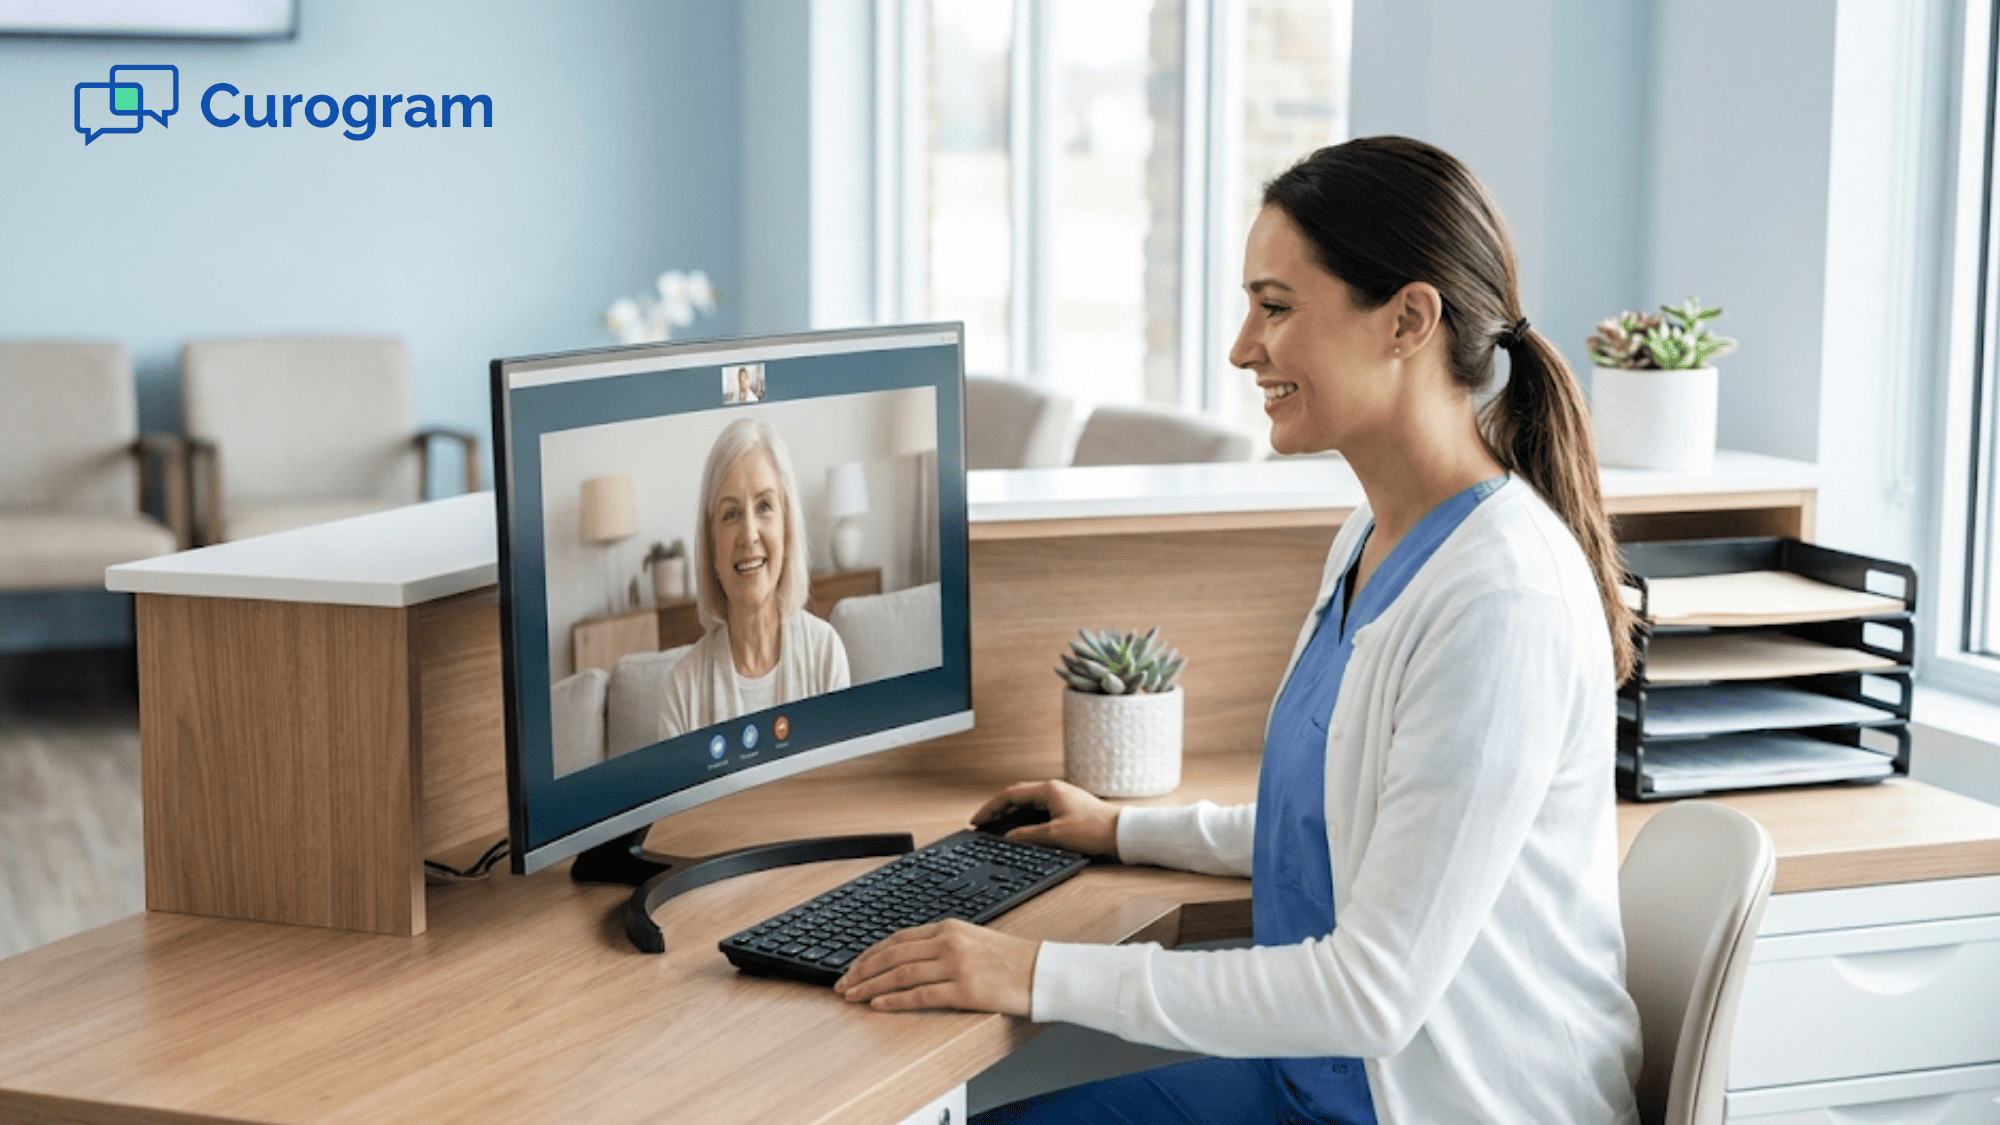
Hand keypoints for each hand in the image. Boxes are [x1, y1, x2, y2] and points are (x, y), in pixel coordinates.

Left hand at [835, 919, 1037, 1014]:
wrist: (1042, 972)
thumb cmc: (1010, 960)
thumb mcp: (973, 939)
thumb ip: (942, 944)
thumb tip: (906, 958)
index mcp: (948, 928)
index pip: (897, 939)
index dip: (869, 954)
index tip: (853, 966)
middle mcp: (948, 943)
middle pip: (892, 956)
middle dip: (861, 970)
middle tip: (842, 984)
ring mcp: (955, 966)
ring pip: (900, 974)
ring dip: (870, 986)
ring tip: (852, 996)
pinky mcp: (964, 990)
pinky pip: (920, 995)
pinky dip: (894, 1000)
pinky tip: (878, 1005)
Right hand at [973, 779, 1121, 858]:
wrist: (1122, 834)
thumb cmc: (1094, 830)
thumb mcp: (1055, 835)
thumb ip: (1027, 835)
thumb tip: (1007, 838)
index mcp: (1048, 790)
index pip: (1010, 795)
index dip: (990, 808)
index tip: (977, 821)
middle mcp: (1053, 791)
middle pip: (1017, 797)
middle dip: (997, 810)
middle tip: (982, 824)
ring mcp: (1061, 800)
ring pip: (1028, 806)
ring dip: (1011, 816)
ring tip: (996, 829)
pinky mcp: (1067, 811)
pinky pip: (1039, 813)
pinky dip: (1025, 821)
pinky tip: (1020, 833)